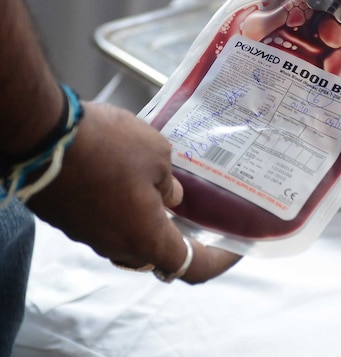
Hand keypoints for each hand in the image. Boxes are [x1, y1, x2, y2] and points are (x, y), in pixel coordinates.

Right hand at [25, 103, 240, 283]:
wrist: (41, 136)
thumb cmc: (105, 146)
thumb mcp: (158, 155)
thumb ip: (171, 183)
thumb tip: (173, 197)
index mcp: (146, 239)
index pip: (191, 266)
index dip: (218, 261)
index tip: (236, 250)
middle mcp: (118, 246)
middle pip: (161, 256)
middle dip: (184, 240)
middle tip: (205, 220)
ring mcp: (90, 235)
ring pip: (132, 239)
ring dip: (153, 224)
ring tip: (173, 198)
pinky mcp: (71, 220)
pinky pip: (109, 224)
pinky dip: (128, 212)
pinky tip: (137, 186)